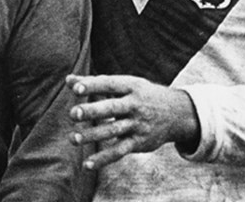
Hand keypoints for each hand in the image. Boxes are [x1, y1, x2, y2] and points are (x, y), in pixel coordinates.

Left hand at [66, 74, 200, 169]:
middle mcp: (135, 105)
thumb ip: (96, 83)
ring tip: (73, 138)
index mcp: (130, 86)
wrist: (176, 113)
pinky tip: (87, 164)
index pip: (110, 85)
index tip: (76, 89)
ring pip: (113, 131)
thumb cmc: (141, 94)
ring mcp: (137, 125)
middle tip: (73, 113)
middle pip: (112, 108)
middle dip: (93, 111)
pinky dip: (104, 159)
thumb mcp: (125, 84)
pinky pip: (120, 151)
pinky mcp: (138, 142)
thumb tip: (68, 80)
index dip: (93, 86)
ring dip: (93, 135)